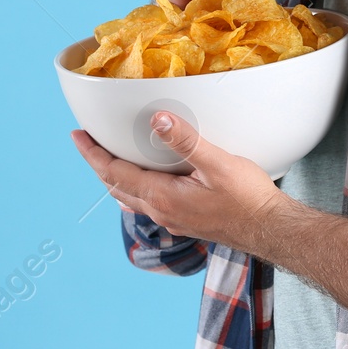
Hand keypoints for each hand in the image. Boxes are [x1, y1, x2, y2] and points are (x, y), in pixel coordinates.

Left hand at [70, 112, 286, 252]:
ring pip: (130, 198)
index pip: (114, 174)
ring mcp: (172, 220)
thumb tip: (158, 120)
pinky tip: (141, 186)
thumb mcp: (218, 164)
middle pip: (116, 187)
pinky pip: (147, 205)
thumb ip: (186, 141)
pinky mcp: (185, 221)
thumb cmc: (248, 198)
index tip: (77, 136)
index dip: (93, 154)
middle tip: (86, 143)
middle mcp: (161, 212)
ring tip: (106, 161)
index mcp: (162, 197)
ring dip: (115, 179)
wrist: (270, 229)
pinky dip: (134, 190)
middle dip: (98, 164)